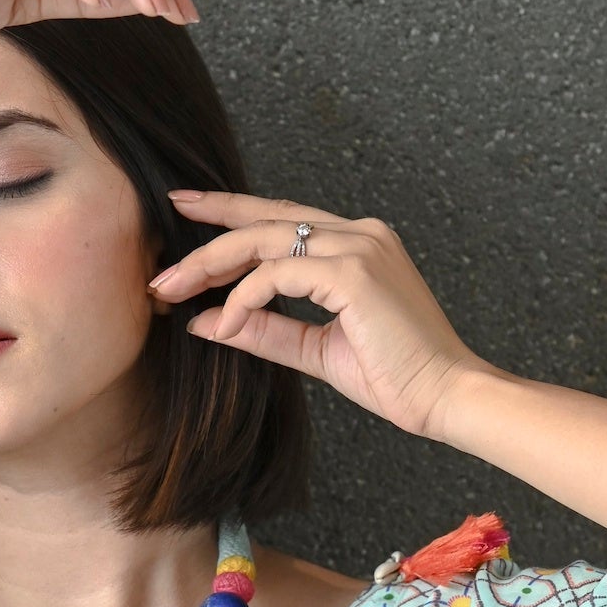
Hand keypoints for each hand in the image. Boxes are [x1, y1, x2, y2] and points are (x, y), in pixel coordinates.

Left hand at [149, 190, 499, 441]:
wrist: (444, 396)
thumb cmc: (394, 375)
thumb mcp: (315, 350)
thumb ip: (264, 329)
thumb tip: (206, 322)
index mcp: (355, 244)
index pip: (280, 218)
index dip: (229, 213)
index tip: (185, 211)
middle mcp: (358, 234)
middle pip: (264, 219)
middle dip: (206, 239)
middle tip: (162, 269)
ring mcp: (358, 247)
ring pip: (264, 239)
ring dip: (211, 265)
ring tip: (173, 291)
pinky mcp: (353, 272)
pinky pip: (278, 273)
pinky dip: (245, 296)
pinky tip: (228, 322)